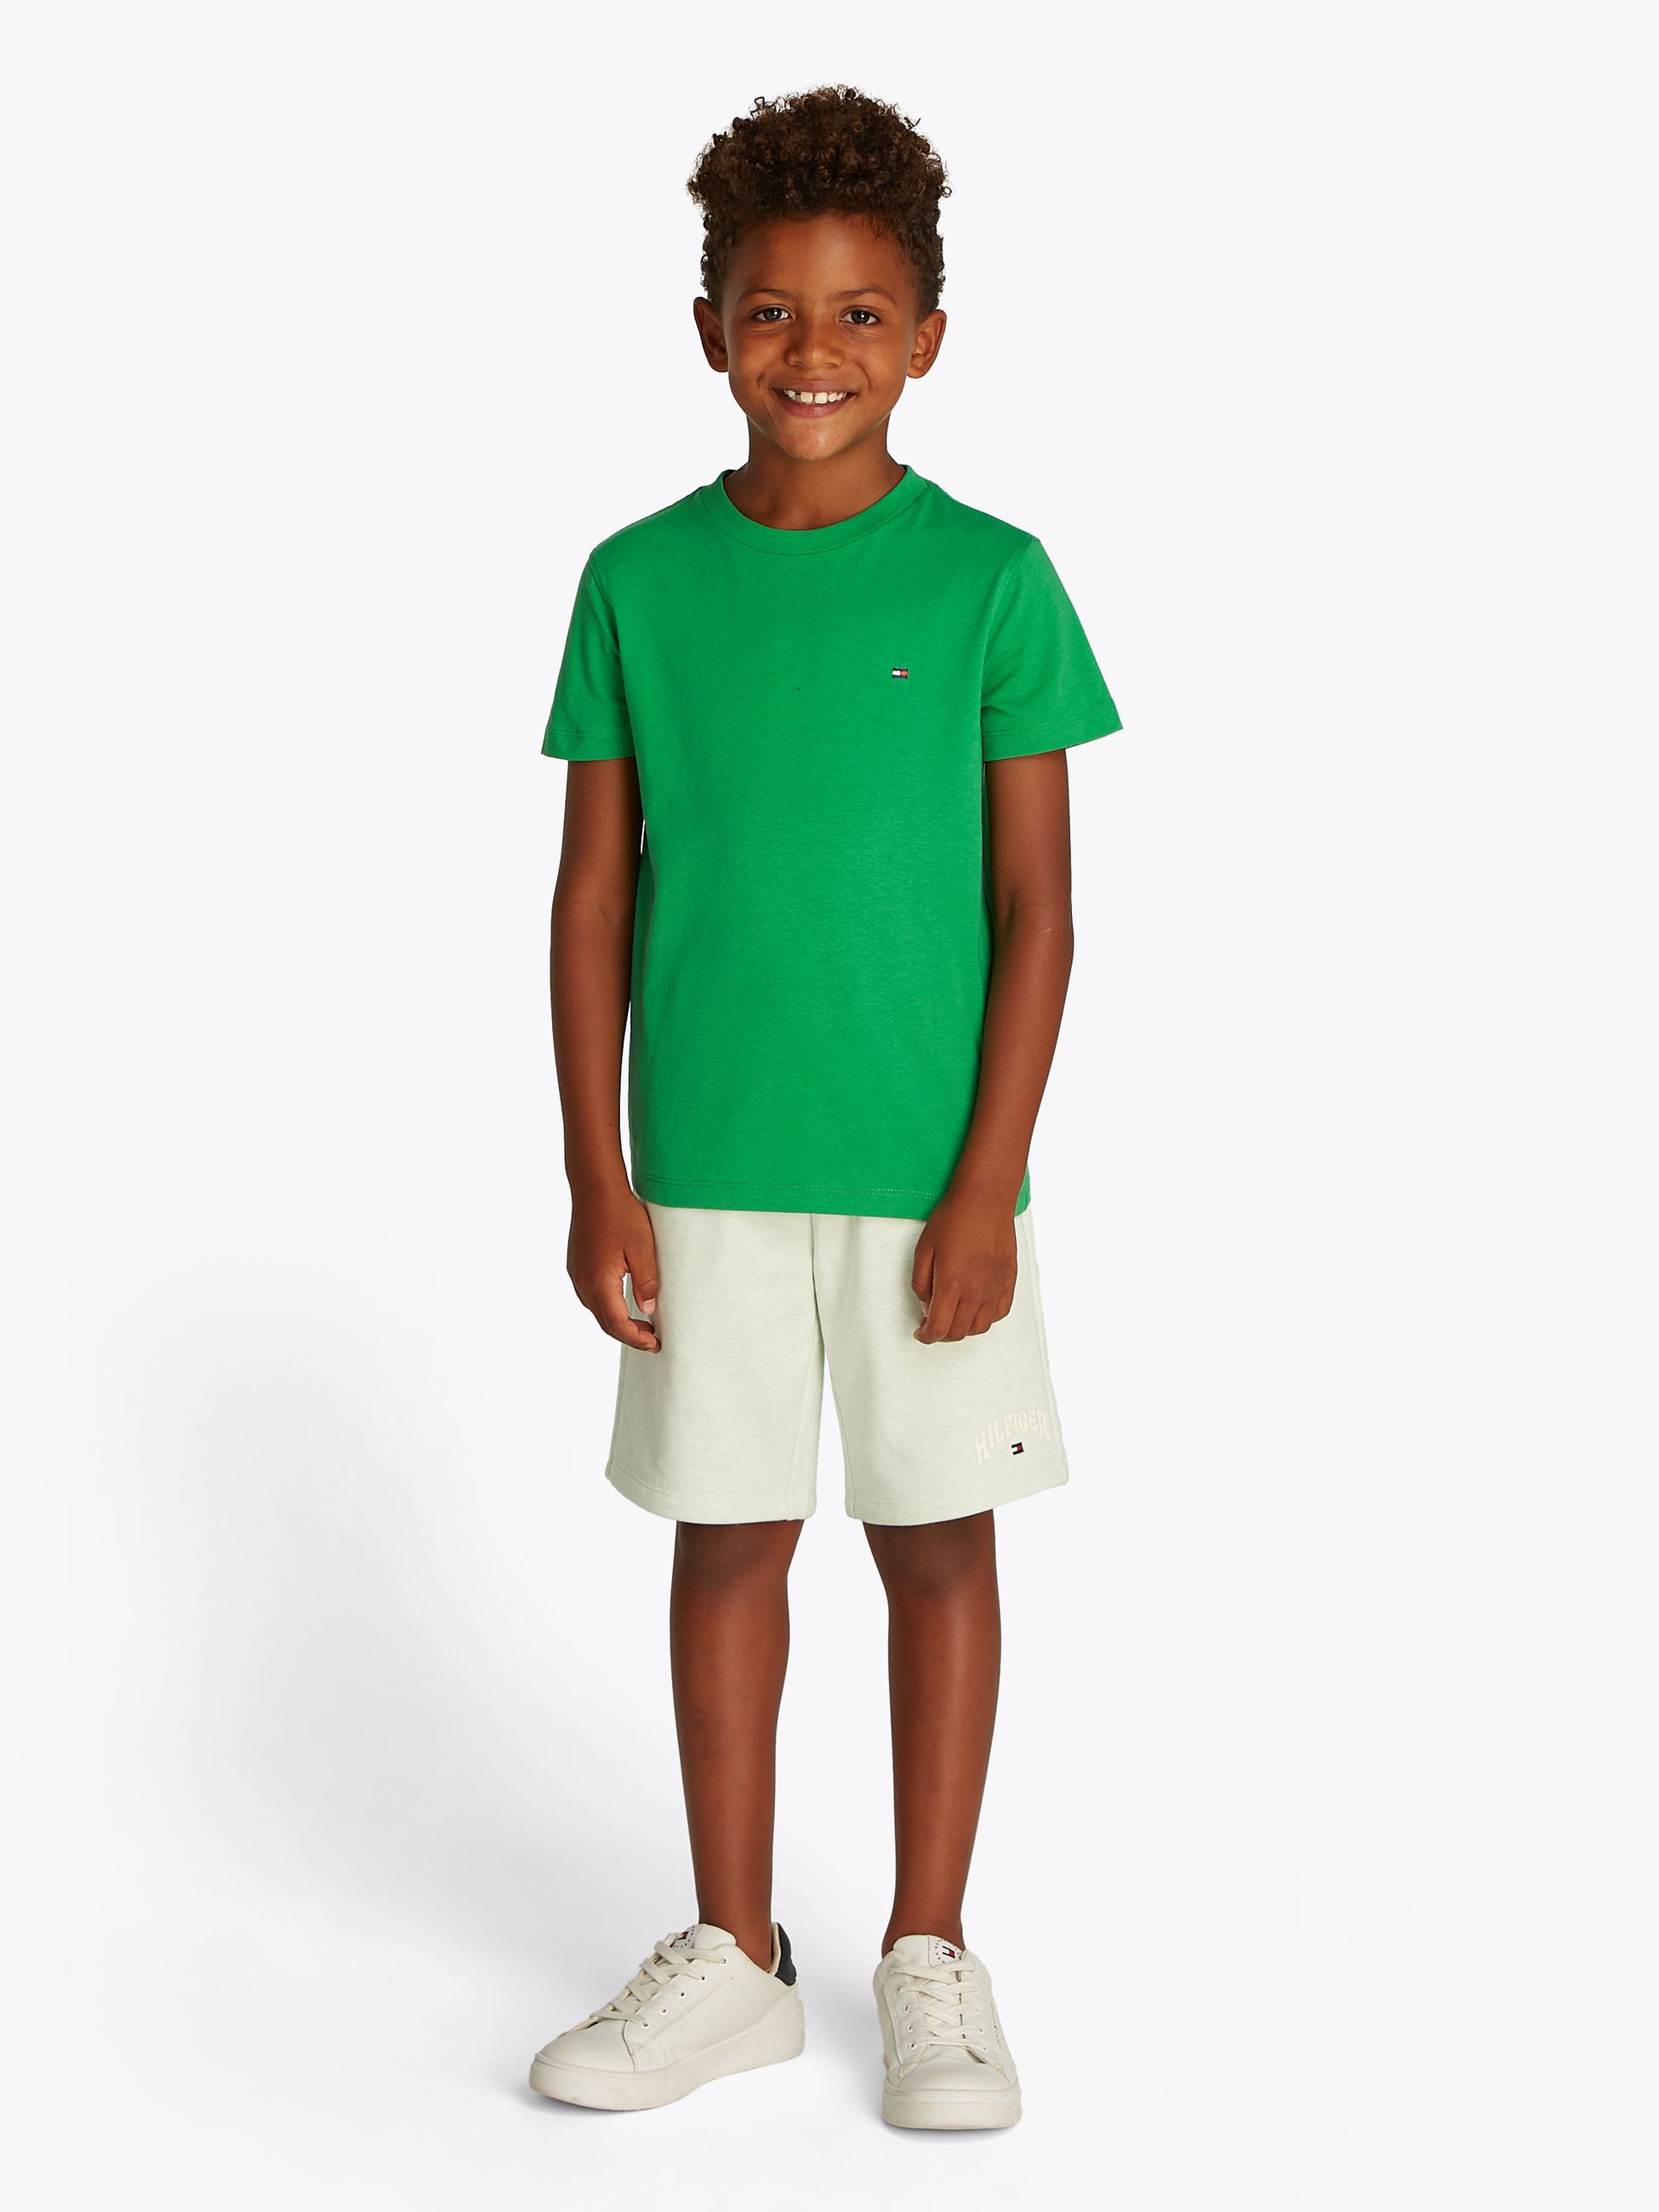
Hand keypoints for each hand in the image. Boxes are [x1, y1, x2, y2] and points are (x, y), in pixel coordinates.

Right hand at [567, 1181, 660, 1350]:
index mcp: (599, 1281)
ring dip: (616, 1322)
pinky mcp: (575, 1265)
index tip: (655, 1343)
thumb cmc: (621, 1213)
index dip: (636, 1338)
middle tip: (652, 1339)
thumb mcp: (643, 1248)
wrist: (595, 1188)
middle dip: (628, 1335)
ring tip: (640, 1324)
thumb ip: (646, 1282)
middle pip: (604, 1322)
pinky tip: (621, 1302)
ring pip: (596, 1310)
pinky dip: (606, 1307)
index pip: (617, 1324)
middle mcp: (582, 1281)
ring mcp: (576, 1273)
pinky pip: (589, 1296)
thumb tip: (648, 1310)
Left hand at [910, 1185, 1017, 1342]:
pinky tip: (975, 1307)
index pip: (939, 1328)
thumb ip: (920, 1283)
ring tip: (953, 1314)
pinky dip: (984, 1318)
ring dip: (962, 1328)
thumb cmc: (953, 1218)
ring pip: (979, 1328)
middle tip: (932, 1322)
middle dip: (941, 1333)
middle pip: (957, 1332)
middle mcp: (976, 1291)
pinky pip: (998, 1314)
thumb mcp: (923, 1249)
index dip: (927, 1336)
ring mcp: (995, 1288)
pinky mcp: (1009, 1282)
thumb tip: (927, 1306)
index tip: (922, 1333)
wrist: (985, 1199)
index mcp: (951, 1284)